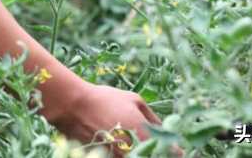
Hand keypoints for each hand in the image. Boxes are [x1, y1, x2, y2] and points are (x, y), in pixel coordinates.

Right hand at [48, 83, 181, 156]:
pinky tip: (117, 143)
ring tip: (130, 139)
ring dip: (140, 152)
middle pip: (154, 156)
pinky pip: (119, 157)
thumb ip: (153, 118)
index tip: (178, 149)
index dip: (177, 151)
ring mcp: (118, 157)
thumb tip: (166, 129)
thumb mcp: (134, 100)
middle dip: (158, 151)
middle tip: (155, 145)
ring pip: (137, 156)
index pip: (173, 153)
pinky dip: (123, 152)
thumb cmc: (105, 100)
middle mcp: (134, 151)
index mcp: (146, 136)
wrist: (74, 107)